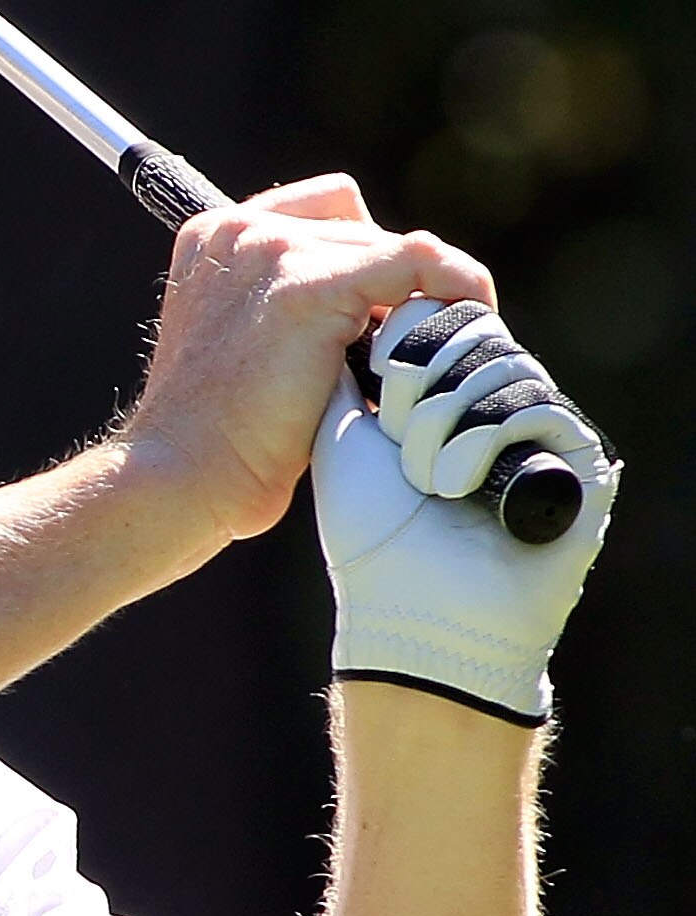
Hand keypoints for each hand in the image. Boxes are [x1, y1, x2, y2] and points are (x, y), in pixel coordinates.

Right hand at [124, 177, 497, 545]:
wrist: (184, 477)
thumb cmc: (218, 440)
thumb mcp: (245, 349)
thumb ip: (293, 310)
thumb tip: (390, 309)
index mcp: (215, 238)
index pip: (326, 212)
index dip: (367, 262)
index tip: (384, 321)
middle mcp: (240, 231)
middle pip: (365, 230)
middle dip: (394, 291)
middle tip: (407, 356)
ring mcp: (273, 252)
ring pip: (394, 248)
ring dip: (420, 302)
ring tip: (414, 364)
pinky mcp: (309, 285)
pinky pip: (419, 260)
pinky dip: (458, 287)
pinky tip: (470, 322)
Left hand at [315, 297, 618, 722]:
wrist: (405, 608)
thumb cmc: (369, 532)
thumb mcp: (341, 431)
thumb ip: (348, 364)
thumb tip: (360, 307)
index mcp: (446, 395)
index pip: (446, 316)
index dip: (409, 337)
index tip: (377, 388)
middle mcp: (497, 406)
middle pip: (477, 329)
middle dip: (423, 380)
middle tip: (397, 435)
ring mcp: (539, 431)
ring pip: (505, 362)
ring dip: (446, 422)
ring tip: (426, 478)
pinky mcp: (574, 460)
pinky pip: (537, 403)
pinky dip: (484, 439)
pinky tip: (457, 486)